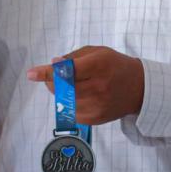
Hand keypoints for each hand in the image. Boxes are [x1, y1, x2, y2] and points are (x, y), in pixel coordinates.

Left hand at [25, 47, 145, 124]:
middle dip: (52, 81)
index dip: (47, 73)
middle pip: (61, 88)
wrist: (139, 89)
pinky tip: (84, 97)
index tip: (31, 74)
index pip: (68, 71)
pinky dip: (70, 103)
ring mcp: (96, 106)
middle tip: (57, 75)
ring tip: (75, 85)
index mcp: (99, 66)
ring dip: (61, 92)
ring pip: (63, 102)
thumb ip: (73, 57)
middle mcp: (98, 88)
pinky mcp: (94, 119)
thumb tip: (53, 65)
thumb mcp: (98, 52)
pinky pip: (70, 112)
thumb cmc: (114, 66)